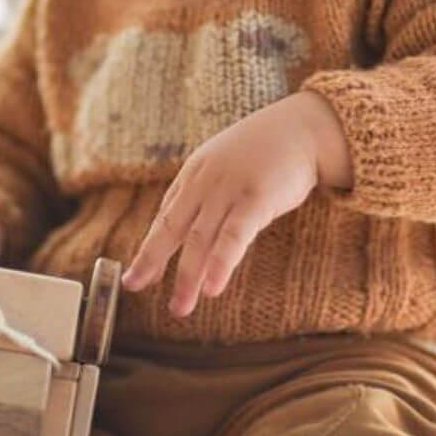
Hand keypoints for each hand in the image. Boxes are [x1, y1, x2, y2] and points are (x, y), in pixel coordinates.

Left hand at [120, 91, 351, 318]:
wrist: (301, 128)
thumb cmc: (260, 153)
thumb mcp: (222, 167)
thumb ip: (204, 196)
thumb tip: (186, 232)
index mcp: (193, 176)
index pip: (164, 218)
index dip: (149, 250)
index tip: (134, 278)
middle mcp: (204, 183)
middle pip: (171, 228)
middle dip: (152, 262)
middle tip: (135, 289)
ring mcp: (229, 190)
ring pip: (200, 238)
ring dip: (187, 276)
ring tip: (180, 308)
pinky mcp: (257, 199)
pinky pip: (235, 236)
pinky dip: (221, 263)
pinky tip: (212, 288)